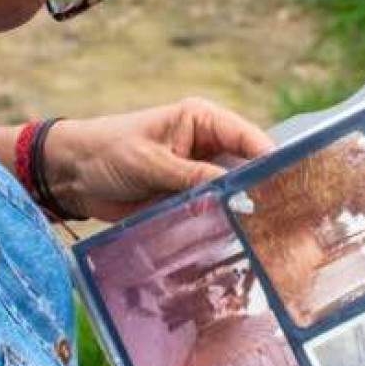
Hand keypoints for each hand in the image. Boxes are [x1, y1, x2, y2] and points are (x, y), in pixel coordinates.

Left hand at [45, 98, 273, 221]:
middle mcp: (208, 146)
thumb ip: (192, 178)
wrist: (71, 175)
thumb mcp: (151, 162)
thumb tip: (234, 196)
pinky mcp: (188, 199)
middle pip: (248, 168)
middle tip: (287, 221)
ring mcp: (199, 174)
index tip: (293, 188)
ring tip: (270, 238)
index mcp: (202, 120)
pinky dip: (223, 226)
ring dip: (244, 212)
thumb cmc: (108, 153)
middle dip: (263, 191)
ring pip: (234, 194)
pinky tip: (240, 244)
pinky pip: (214, 212)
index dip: (272, 162)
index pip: (249, 139)